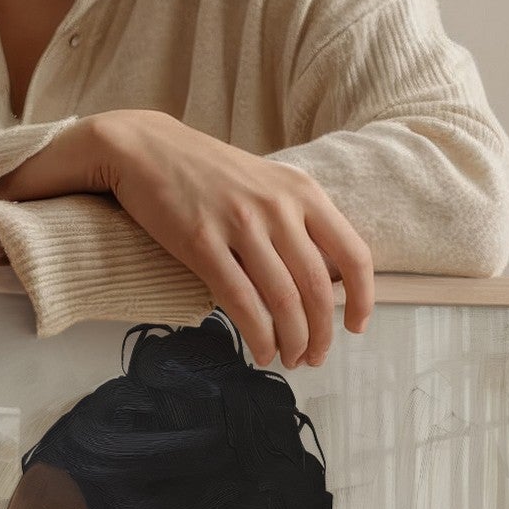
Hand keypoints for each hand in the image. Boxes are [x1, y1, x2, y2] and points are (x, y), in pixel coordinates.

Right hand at [0, 109, 373, 370]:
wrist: (145, 148)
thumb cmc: (208, 174)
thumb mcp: (267, 184)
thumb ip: (297, 222)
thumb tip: (323, 278)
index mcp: (301, 193)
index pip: (352, 253)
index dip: (363, 299)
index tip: (356, 327)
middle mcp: (277, 207)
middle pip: (317, 288)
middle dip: (321, 334)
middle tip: (314, 357)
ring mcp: (240, 224)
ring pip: (283, 300)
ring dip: (292, 342)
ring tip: (289, 360)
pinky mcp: (202, 242)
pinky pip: (241, 302)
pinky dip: (258, 336)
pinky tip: (260, 352)